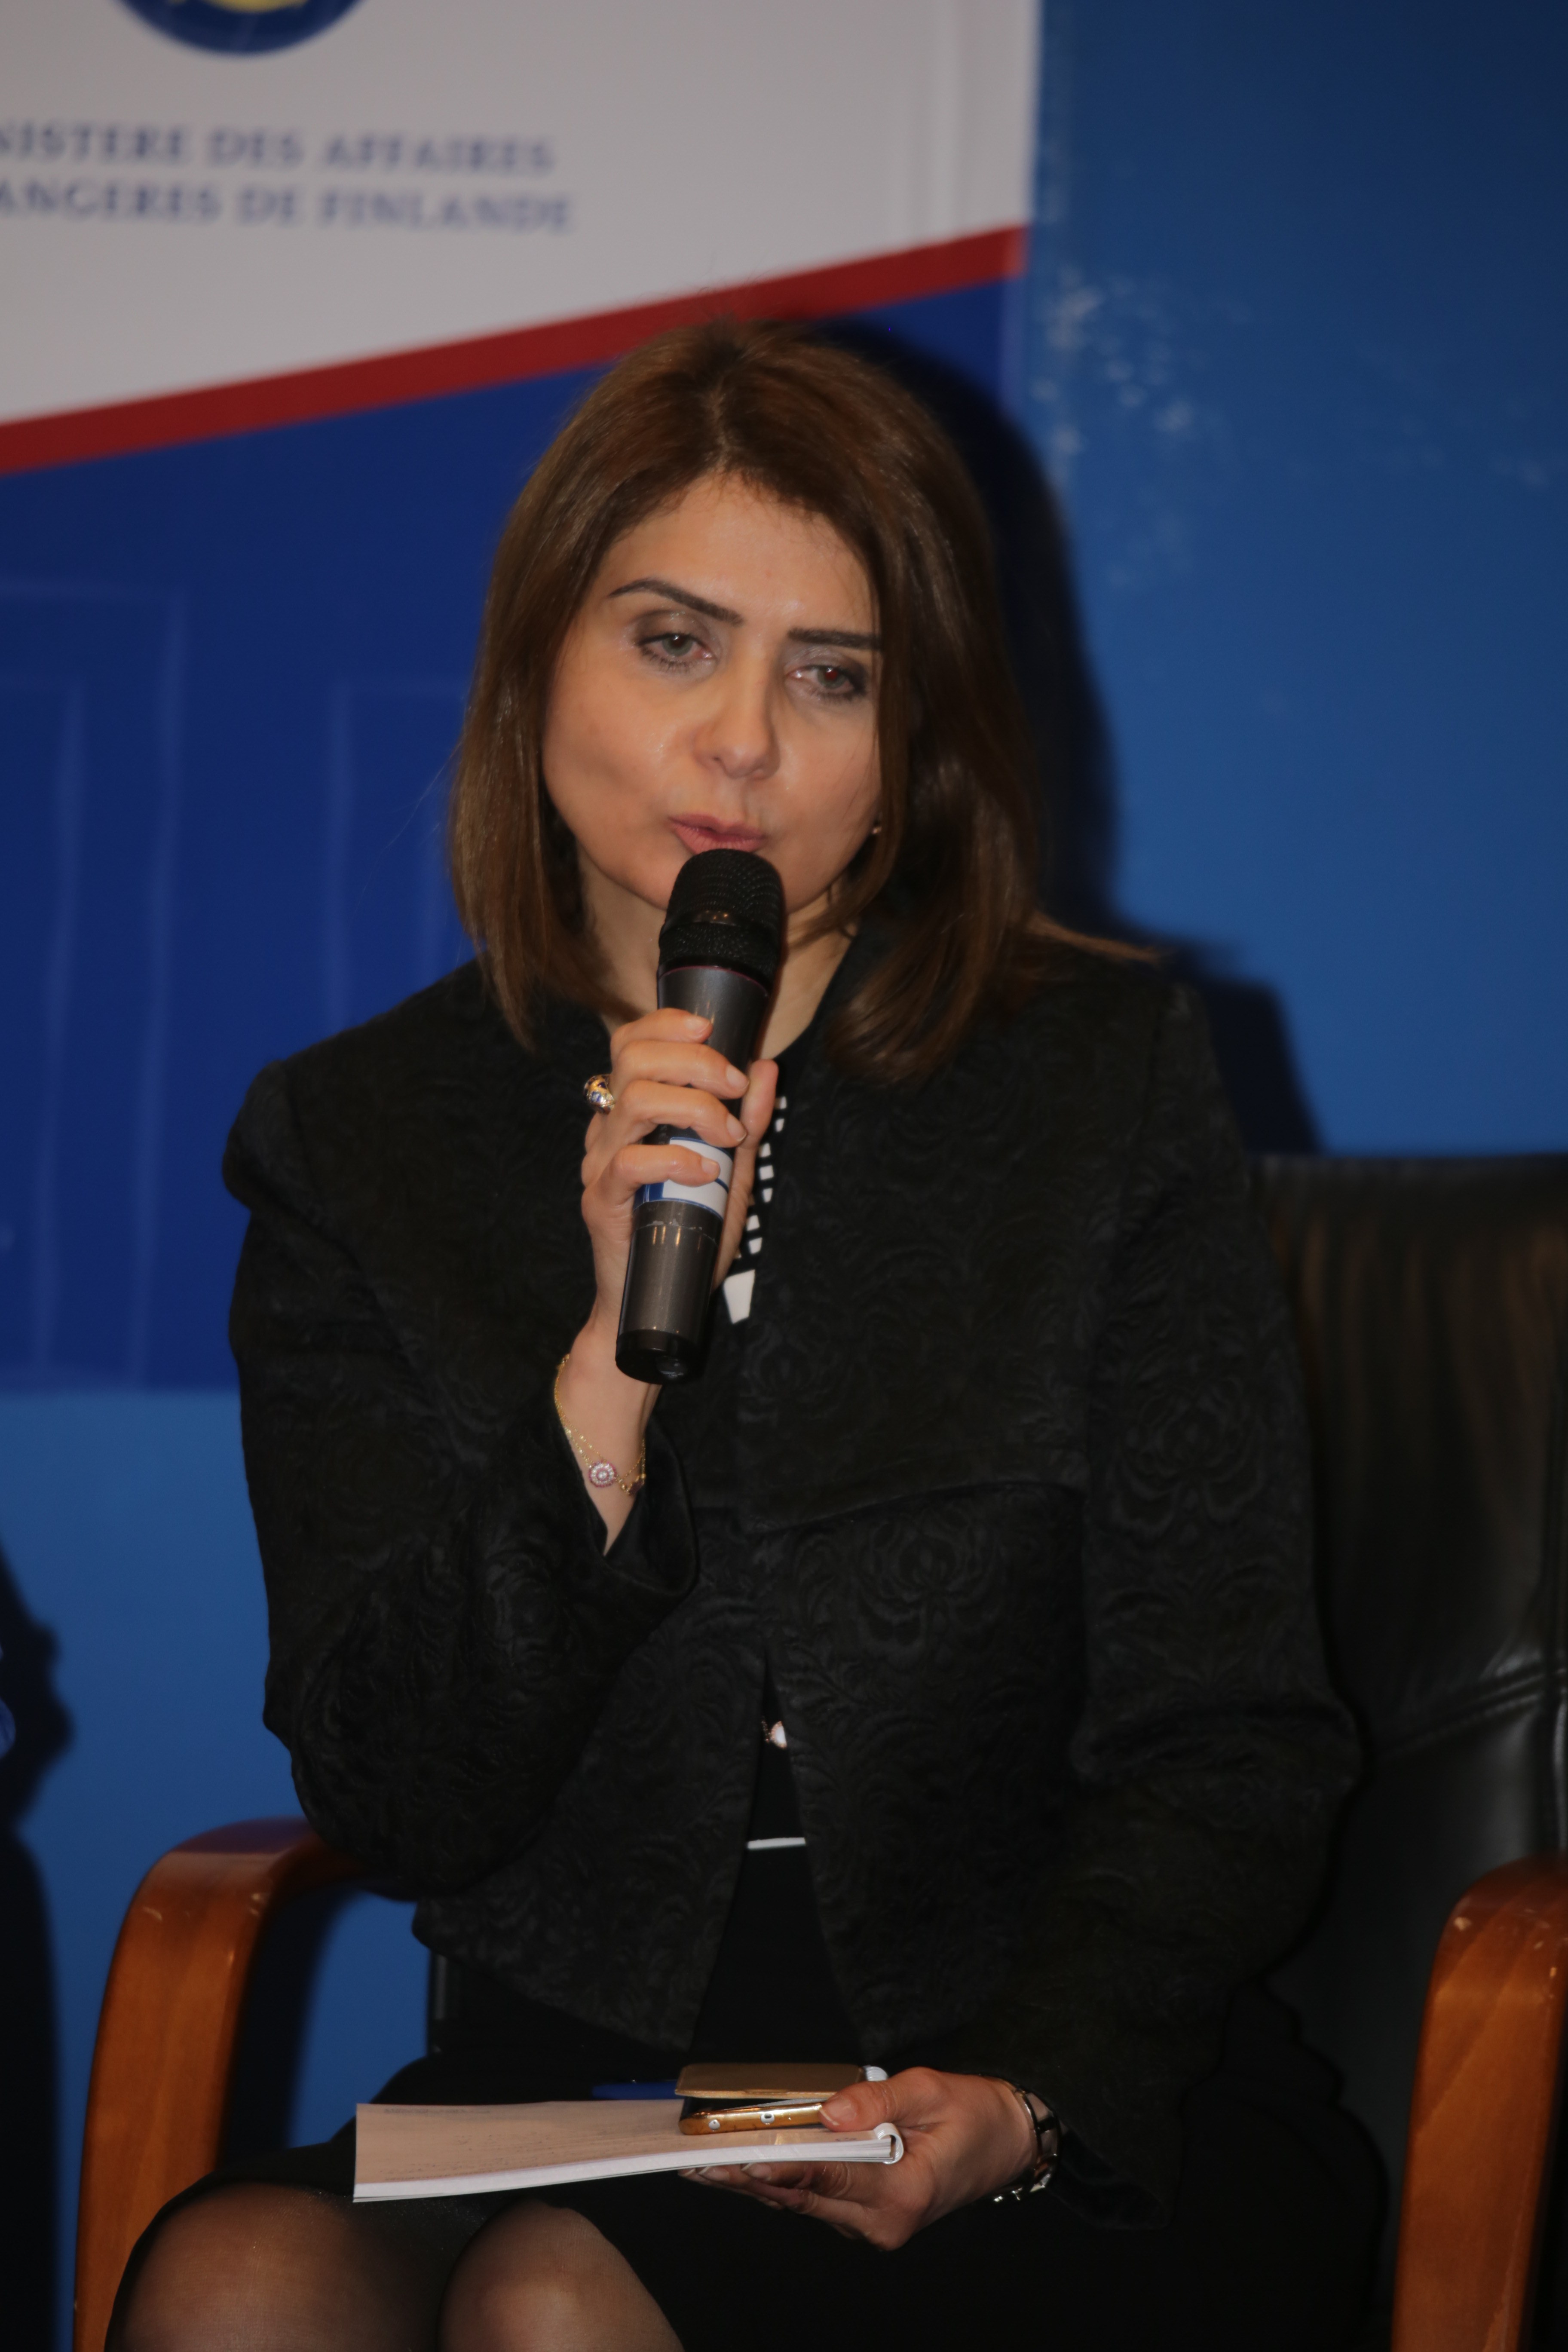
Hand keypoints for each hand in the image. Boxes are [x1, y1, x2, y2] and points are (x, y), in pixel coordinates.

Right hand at [578, 1007, 777, 1326]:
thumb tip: (765, 1069)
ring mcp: (599, 1163)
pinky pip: (629, 1161)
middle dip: (696, 1061)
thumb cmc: (689, 1231)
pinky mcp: (601, 1200)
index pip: (632, 1042)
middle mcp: (608, 1128)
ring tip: (728, 1135)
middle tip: (734, 1087)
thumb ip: (746, 1121)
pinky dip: (675, 1158)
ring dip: (694, 1105)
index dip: (669, 1024)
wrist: (656, 1299)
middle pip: (633, 1059)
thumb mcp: (731, 1170)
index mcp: (631, 1110)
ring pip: (635, 1100)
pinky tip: (704, 1170)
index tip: (714, 1031)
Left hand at [685, 2068, 1034, 2249]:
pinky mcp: (867, 2218)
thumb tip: (830, 2110)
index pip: (831, 2178)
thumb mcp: (931, 2090)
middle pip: (805, 2197)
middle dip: (750, 2181)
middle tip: (700, 2166)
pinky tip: (747, 2170)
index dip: (784, 2168)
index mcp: (903, 2194)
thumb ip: (878, 2101)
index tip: (743, 2162)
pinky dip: (782, 2184)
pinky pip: (816, 2200)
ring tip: (707, 2168)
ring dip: (757, 2184)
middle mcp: (883, 2222)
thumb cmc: (973, 2114)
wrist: (1005, 2144)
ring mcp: (873, 2225)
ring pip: (804, 2203)